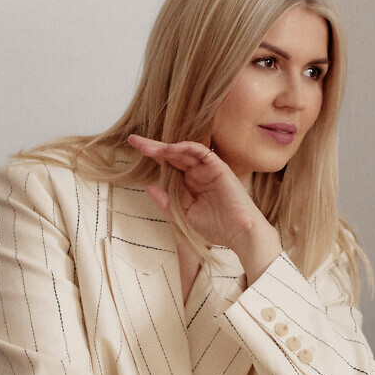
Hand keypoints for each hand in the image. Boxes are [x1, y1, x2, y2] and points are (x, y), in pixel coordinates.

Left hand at [124, 134, 279, 267]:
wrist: (240, 233)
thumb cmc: (216, 228)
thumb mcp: (183, 216)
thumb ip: (166, 202)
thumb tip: (149, 187)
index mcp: (191, 183)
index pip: (169, 165)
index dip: (153, 157)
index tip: (134, 149)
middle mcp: (198, 173)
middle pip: (173, 155)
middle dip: (153, 147)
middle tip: (134, 141)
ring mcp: (208, 169)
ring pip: (184, 151)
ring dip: (165, 147)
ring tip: (146, 146)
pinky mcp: (218, 167)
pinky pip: (200, 152)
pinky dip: (185, 148)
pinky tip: (169, 149)